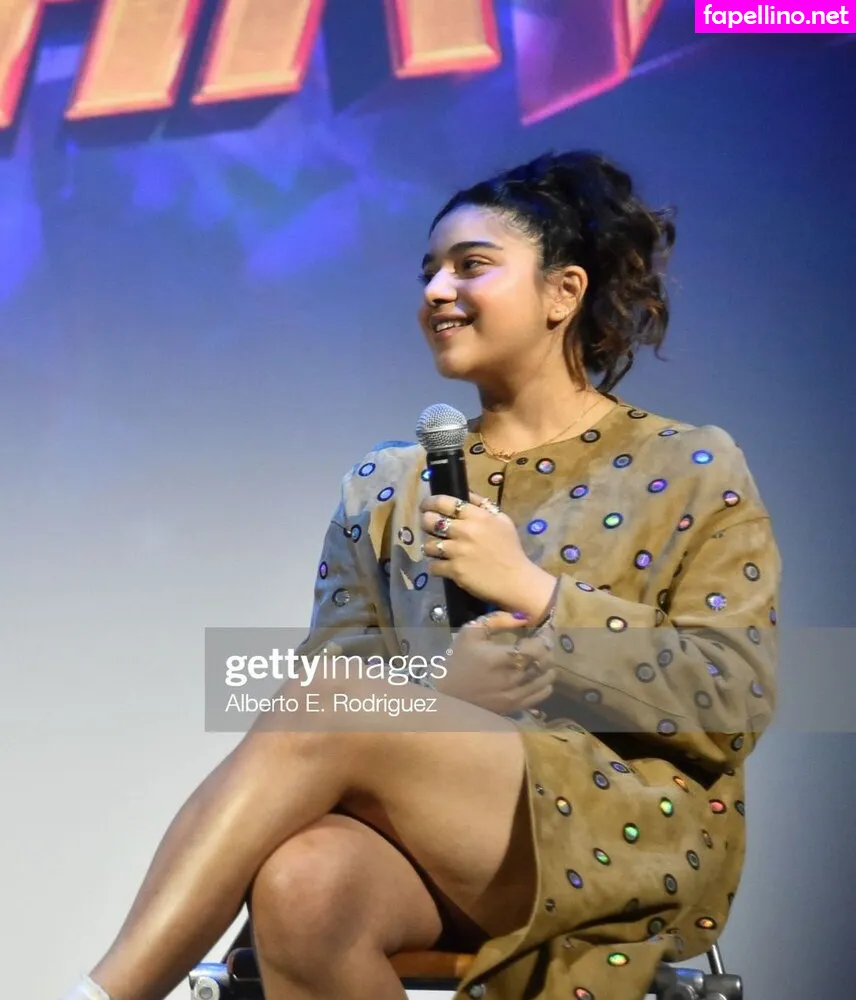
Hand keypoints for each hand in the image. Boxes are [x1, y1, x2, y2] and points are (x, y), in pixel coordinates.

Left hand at [419, 491, 556, 618]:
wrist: (516, 581)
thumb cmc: (510, 550)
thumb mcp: (502, 521)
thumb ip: (483, 506)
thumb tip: (465, 495)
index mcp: (477, 516)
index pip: (444, 502)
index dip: (430, 502)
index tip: (426, 506)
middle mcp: (465, 531)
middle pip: (431, 521)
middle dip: (426, 523)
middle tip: (430, 528)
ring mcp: (458, 551)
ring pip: (428, 545)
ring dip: (431, 548)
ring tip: (438, 550)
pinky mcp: (455, 570)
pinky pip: (433, 566)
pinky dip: (436, 567)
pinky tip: (443, 567)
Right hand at [435, 610, 555, 715]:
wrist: (446, 696)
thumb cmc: (457, 660)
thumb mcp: (470, 632)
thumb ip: (497, 620)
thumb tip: (523, 617)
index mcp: (501, 658)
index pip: (538, 647)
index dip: (545, 637)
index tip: (542, 630)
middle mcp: (512, 679)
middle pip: (546, 662)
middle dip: (547, 649)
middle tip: (540, 642)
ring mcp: (516, 696)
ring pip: (547, 679)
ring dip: (547, 665)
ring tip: (538, 658)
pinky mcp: (516, 707)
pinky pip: (542, 694)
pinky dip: (544, 682)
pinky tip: (535, 675)